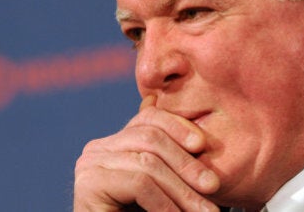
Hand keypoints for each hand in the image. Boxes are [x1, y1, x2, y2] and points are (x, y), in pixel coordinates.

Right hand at [74, 96, 220, 211]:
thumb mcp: (162, 185)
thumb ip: (165, 155)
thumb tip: (161, 101)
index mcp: (114, 143)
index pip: (148, 118)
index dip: (177, 126)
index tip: (203, 146)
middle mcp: (97, 149)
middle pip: (149, 137)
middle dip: (185, 162)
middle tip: (213, 186)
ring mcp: (90, 165)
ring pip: (148, 163)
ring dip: (182, 190)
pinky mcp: (90, 185)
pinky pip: (139, 183)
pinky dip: (165, 204)